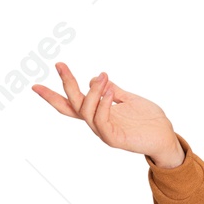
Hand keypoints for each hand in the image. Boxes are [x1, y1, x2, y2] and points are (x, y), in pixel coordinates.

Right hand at [32, 62, 182, 166]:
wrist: (166, 136)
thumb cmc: (149, 120)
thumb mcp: (129, 100)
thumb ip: (112, 90)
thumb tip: (95, 77)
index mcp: (99, 113)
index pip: (72, 103)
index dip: (54, 95)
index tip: (36, 85)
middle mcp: (98, 123)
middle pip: (73, 105)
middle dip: (65, 85)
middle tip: (60, 65)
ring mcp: (105, 132)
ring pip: (86, 112)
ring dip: (92, 92)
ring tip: (103, 77)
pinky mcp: (115, 139)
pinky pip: (102, 122)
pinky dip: (102, 105)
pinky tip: (108, 92)